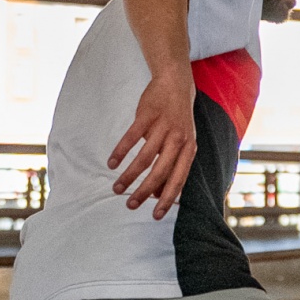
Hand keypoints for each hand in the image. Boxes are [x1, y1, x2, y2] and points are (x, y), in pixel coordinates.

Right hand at [109, 73, 198, 218]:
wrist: (176, 84)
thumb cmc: (177, 121)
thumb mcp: (181, 144)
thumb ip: (171, 167)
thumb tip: (158, 195)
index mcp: (188, 150)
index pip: (178, 179)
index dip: (168, 198)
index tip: (156, 215)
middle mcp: (178, 139)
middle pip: (160, 171)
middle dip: (144, 191)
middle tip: (129, 205)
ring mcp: (163, 126)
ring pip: (144, 157)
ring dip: (128, 175)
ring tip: (116, 188)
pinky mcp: (147, 115)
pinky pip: (131, 137)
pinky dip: (120, 152)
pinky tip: (111, 163)